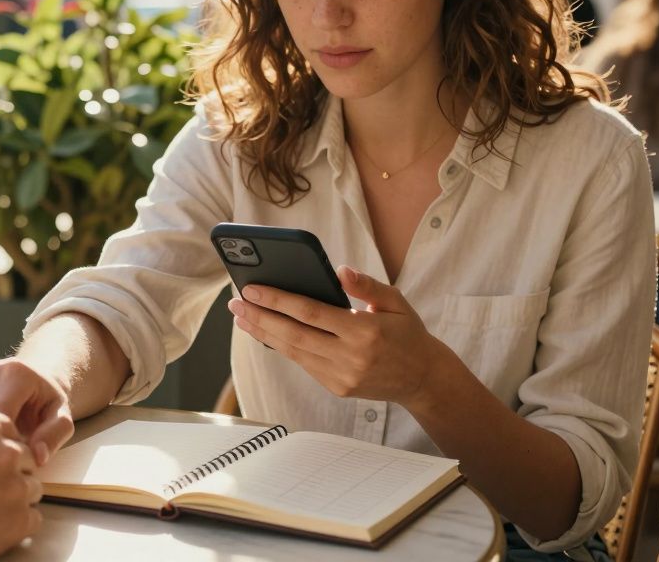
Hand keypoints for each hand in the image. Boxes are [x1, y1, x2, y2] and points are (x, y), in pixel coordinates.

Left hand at [230, 266, 451, 407]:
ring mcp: (342, 376)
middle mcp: (350, 357)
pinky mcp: (337, 388)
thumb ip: (367, 285)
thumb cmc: (407, 334)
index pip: (311, 313)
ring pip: (294, 352)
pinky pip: (304, 363)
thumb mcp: (396, 302)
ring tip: (242, 317)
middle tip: (236, 303)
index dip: (278, 301)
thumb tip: (339, 271)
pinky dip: (283, 347)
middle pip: (294, 335)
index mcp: (365, 331)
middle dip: (261, 318)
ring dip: (264, 334)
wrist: (423, 378)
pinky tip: (267, 332)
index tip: (252, 289)